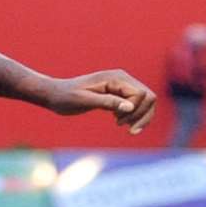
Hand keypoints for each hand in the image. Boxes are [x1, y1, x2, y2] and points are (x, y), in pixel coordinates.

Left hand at [41, 70, 157, 133]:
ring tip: (125, 127)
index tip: (117, 121)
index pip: (142, 94)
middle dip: (142, 116)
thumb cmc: (66, 98)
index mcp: (116, 78)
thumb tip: (129, 107)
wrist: (56, 95)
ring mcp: (122, 85)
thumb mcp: (84, 101)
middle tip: (126, 128)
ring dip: (141, 117)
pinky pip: (138, 104)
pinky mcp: (119, 93)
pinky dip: (135, 116)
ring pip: (147, 101)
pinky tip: (121, 122)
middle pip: (149, 97)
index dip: (135, 111)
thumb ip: (107, 102)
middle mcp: (122, 79)